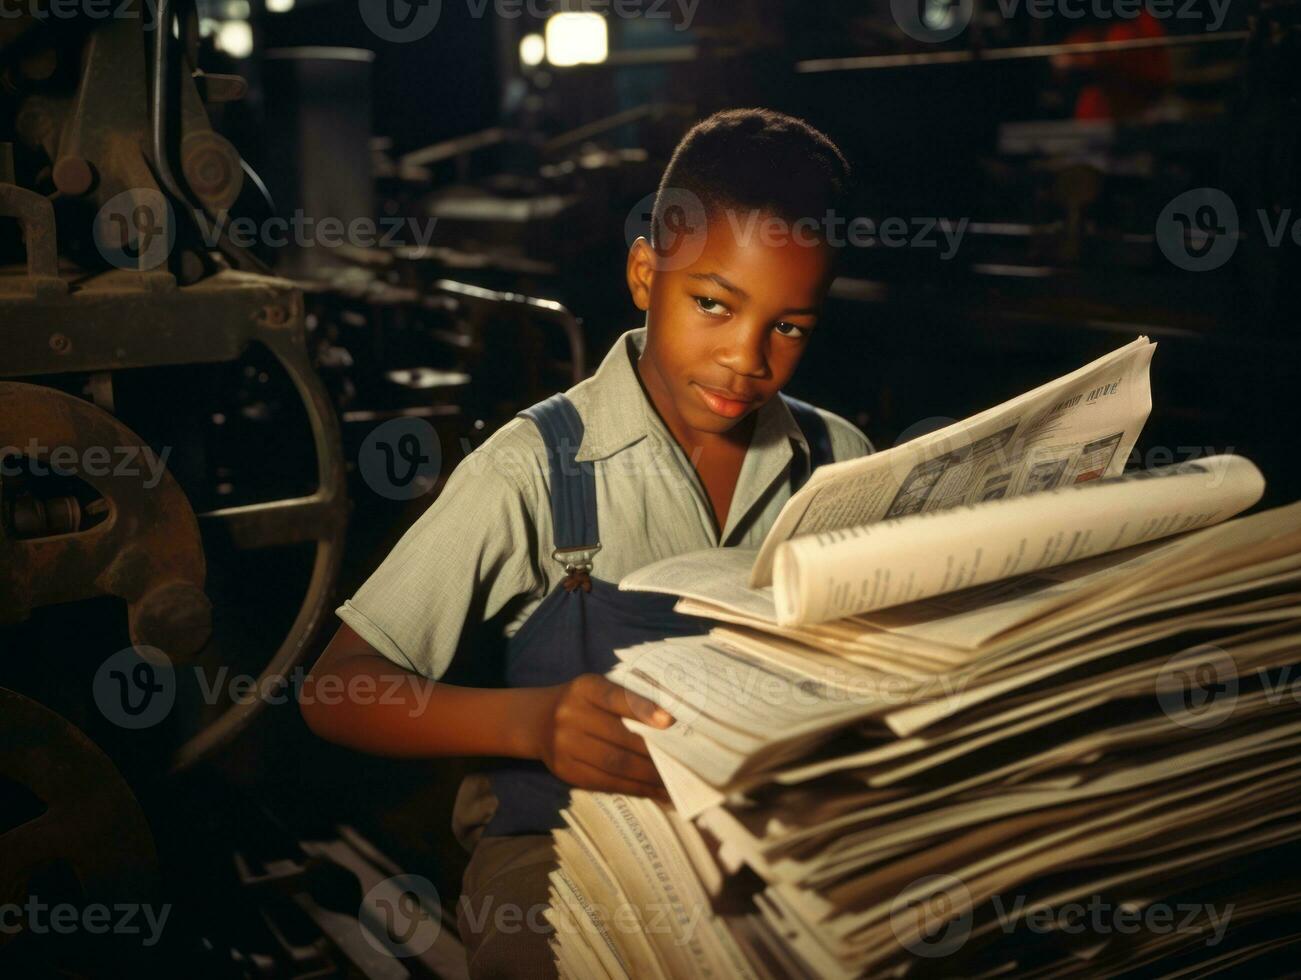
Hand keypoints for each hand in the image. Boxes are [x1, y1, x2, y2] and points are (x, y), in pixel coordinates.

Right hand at [533, 674, 673, 800]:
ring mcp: (565, 746)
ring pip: (615, 764)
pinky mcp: (565, 771)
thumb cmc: (581, 702)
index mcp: (584, 688)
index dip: (643, 710)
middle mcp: (571, 715)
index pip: (616, 697)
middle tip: (684, 761)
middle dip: (654, 752)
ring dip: (648, 776)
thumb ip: (626, 699)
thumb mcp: (596, 688)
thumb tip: (670, 723)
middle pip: (620, 738)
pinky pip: (605, 783)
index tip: (670, 722)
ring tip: (673, 782)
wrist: (537, 720)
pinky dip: (633, 789)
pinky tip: (654, 791)